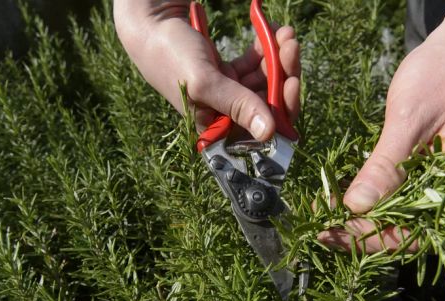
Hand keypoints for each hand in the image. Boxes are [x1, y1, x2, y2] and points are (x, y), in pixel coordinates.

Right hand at [113, 1, 300, 140]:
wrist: (152, 23)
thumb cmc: (170, 56)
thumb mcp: (205, 82)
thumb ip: (238, 106)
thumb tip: (269, 133)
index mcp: (216, 129)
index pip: (261, 130)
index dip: (283, 108)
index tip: (293, 81)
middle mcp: (224, 116)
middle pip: (269, 104)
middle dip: (284, 74)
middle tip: (291, 45)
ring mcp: (227, 94)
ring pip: (266, 82)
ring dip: (279, 57)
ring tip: (283, 31)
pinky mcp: (227, 74)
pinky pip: (255, 66)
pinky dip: (265, 50)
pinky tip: (268, 31)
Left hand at [318, 20, 444, 252]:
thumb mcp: (411, 119)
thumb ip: (386, 165)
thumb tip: (355, 207)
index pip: (419, 232)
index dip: (373, 237)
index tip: (333, 230)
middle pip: (408, 231)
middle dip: (362, 232)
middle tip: (319, 227)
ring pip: (401, 217)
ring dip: (362, 218)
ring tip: (324, 213)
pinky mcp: (430, 172)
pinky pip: (400, 195)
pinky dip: (371, 198)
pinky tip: (341, 195)